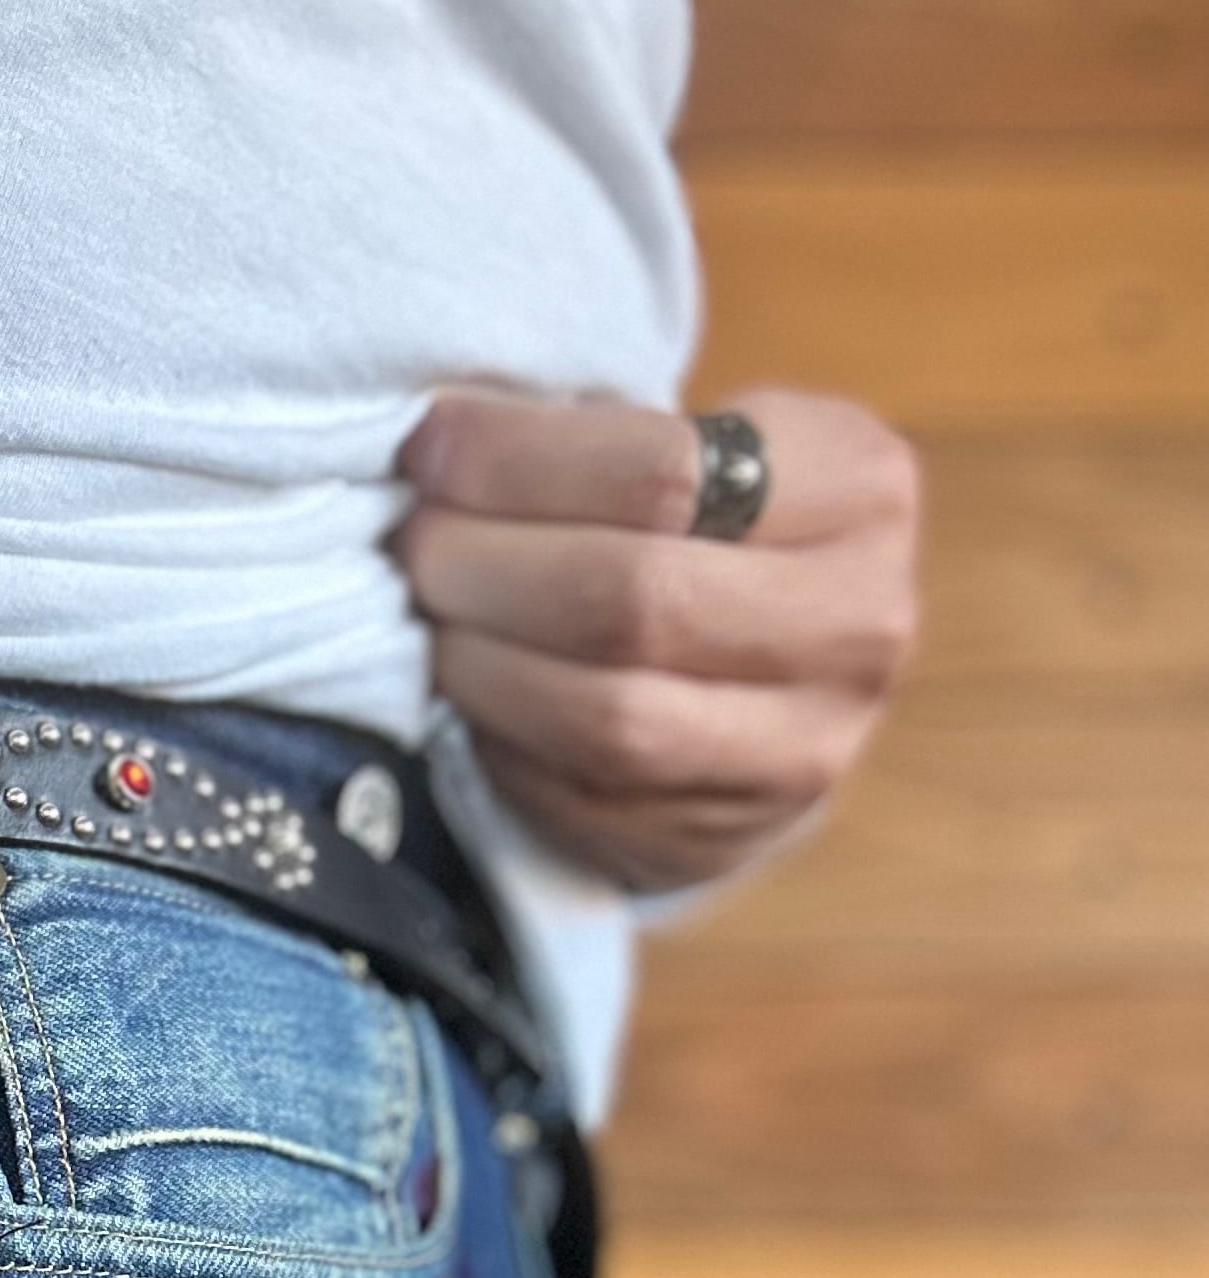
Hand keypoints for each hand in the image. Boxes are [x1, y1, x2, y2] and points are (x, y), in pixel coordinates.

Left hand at [396, 386, 919, 892]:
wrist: (790, 673)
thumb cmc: (718, 527)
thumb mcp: (710, 443)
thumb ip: (603, 441)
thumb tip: (442, 447)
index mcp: (861, 487)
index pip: (661, 470)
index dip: (516, 460)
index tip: (433, 448)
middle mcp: (858, 625)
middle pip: (630, 600)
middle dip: (487, 568)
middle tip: (416, 545)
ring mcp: (804, 750)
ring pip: (607, 719)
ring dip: (483, 666)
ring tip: (433, 620)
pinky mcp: (726, 836)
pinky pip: (582, 799)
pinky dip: (503, 744)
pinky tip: (473, 697)